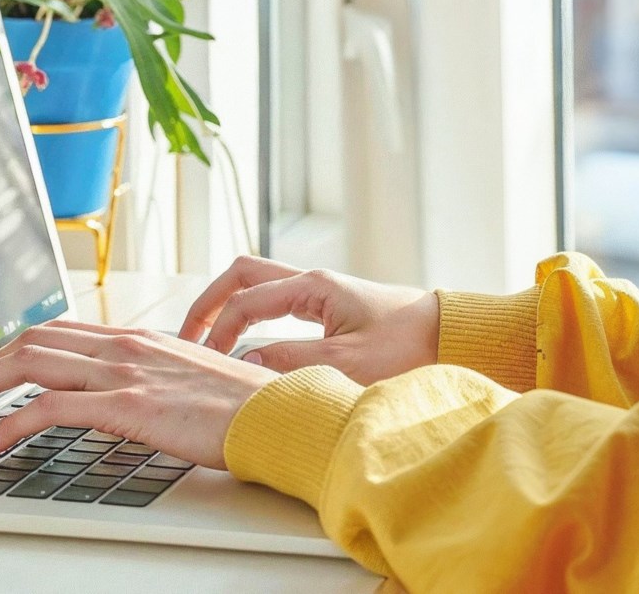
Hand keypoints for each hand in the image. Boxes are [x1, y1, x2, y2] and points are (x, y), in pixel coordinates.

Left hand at [0, 320, 278, 468]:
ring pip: (29, 363)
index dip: (15, 349)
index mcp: (138, 338)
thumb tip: (135, 399)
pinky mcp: (125, 403)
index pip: (58, 330)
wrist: (281, 413)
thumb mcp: (190, 382)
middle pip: (32, 340)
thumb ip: (156, 382)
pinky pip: (46, 408)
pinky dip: (7, 425)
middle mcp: (124, 345)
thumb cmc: (246, 407)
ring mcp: (123, 371)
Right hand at [179, 256, 441, 384]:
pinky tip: (249, 342)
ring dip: (229, 306)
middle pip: (241, 275)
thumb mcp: (345, 363)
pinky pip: (276, 301)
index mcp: (312, 287)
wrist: (451, 337)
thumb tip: (243, 362)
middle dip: (209, 302)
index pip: (245, 301)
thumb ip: (289, 361)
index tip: (206, 361)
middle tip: (186, 336)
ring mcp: (321, 291)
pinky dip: (252, 315)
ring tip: (209, 339)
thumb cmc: (408, 347)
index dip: (218, 331)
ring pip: (258, 284)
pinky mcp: (331, 306)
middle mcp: (312, 281)